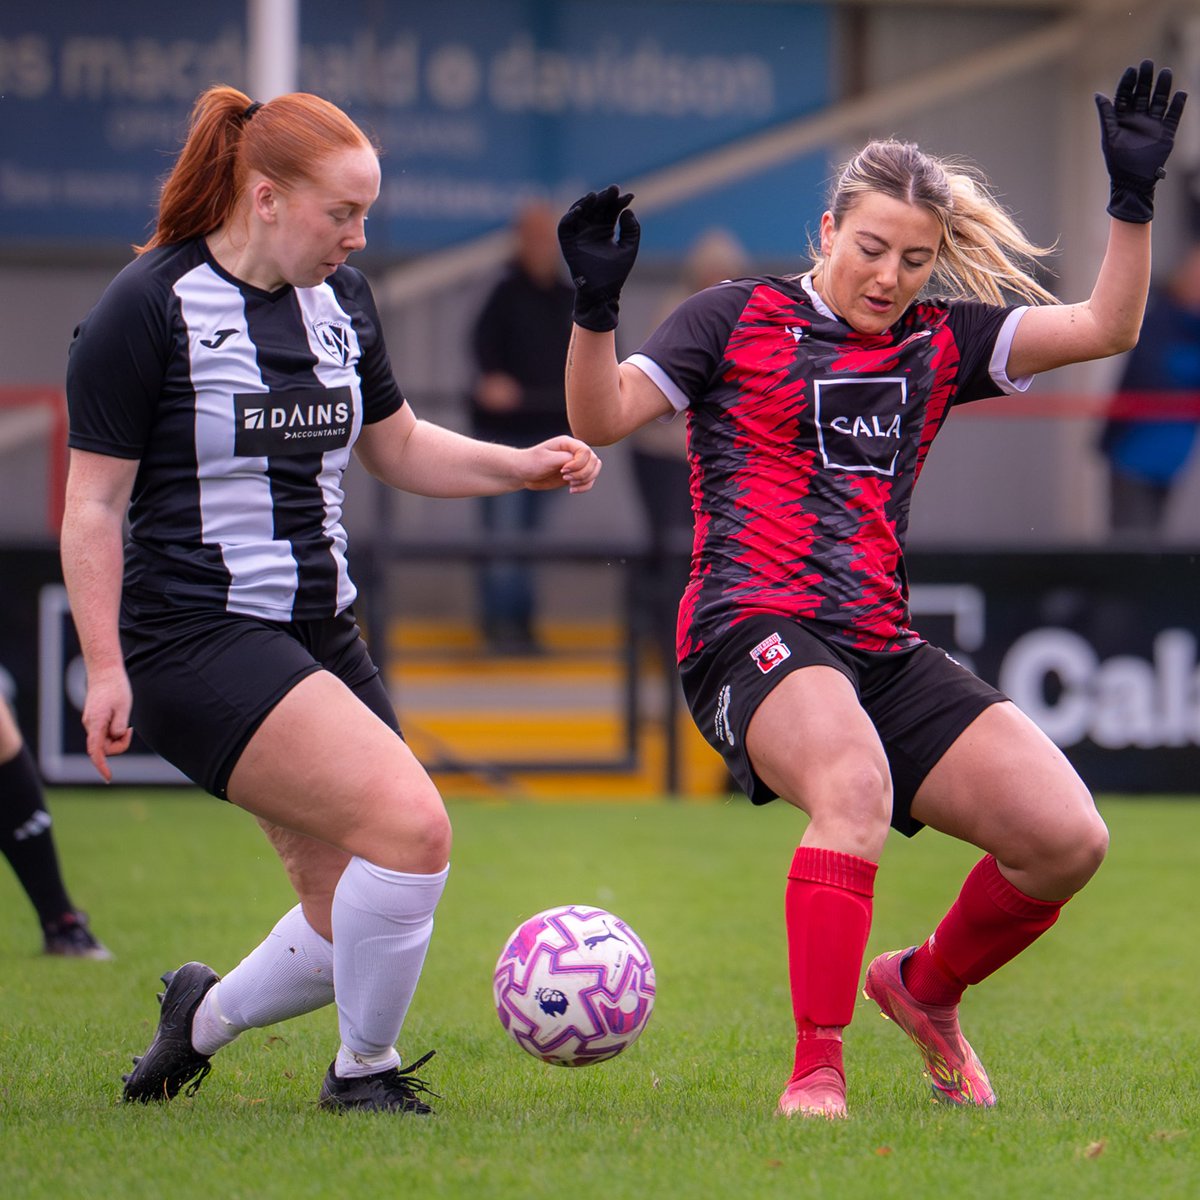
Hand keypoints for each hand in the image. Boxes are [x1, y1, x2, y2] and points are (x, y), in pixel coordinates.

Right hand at [80, 664, 133, 782]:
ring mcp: (91, 723)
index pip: (96, 751)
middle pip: (104, 748)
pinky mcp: (95, 720)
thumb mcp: (124, 706)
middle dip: (120, 745)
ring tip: (126, 722)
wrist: (105, 672)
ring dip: (118, 737)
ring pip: (105, 741)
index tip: (109, 777)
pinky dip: (115, 732)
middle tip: (130, 729)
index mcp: (96, 723)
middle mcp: (90, 725)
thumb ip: (119, 725)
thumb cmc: (116, 688)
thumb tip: (116, 737)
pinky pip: (105, 734)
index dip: (102, 766)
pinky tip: (121, 720)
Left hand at [519, 437, 601, 492]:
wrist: (523, 472)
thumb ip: (564, 458)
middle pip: (594, 461)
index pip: (586, 451)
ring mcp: (577, 464)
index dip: (578, 464)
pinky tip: (572, 489)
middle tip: (565, 478)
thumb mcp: (546, 459)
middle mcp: (575, 452)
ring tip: (570, 484)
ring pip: (595, 470)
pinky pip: (589, 481)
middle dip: (582, 473)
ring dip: (585, 480)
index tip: (563, 471)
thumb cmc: (531, 462)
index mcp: (568, 443)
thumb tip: (579, 461)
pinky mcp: (575, 475)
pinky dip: (584, 487)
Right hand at [557, 185, 639, 331]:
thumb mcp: (629, 248)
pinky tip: (580, 210)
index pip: (611, 210)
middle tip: (613, 190)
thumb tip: (628, 211)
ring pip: (579, 211)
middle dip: (603, 197)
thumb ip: (632, 230)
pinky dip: (569, 216)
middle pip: (595, 207)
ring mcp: (579, 235)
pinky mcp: (568, 243)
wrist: (602, 292)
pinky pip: (564, 226)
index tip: (629, 196)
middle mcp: (591, 230)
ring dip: (585, 202)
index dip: (619, 201)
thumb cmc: (615, 273)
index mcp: (605, 230)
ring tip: (595, 196)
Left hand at [1095, 59, 1186, 223]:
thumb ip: (1106, 115)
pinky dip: (1178, 104)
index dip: (1128, 83)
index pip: (1125, 95)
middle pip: (1143, 93)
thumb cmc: (1117, 161)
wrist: (1132, 181)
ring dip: (1163, 87)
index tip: (1132, 70)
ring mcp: (1153, 124)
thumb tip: (1098, 94)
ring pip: (1159, 100)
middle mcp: (1138, 118)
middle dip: (1145, 79)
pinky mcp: (1166, 132)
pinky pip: (1174, 115)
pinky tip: (1180, 93)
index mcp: (1122, 118)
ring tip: (1166, 72)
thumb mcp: (1109, 136)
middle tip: (1148, 63)